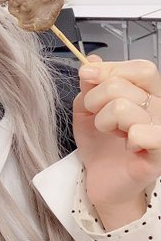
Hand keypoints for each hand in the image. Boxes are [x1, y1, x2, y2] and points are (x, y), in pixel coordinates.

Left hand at [73, 55, 160, 229]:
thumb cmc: (99, 144)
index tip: (87, 76)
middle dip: (96, 101)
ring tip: (113, 135)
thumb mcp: (87, 109)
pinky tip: (128, 148)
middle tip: (100, 119)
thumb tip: (92, 60)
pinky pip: (141, 134)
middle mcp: (159, 108)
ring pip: (122, 108)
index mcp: (147, 93)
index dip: (110, 69)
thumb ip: (90, 84)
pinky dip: (126, 140)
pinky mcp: (160, 154)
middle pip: (122, 85)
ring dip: (105, 123)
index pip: (141, 68)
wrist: (101, 180)